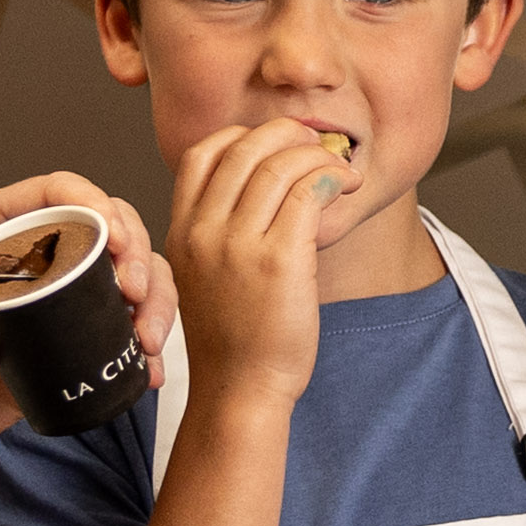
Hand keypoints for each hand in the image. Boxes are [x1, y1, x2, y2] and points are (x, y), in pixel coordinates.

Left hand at [0, 169, 157, 471]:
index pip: (50, 194)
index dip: (88, 200)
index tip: (109, 230)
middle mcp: (40, 255)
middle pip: (108, 227)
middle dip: (135, 252)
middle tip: (133, 290)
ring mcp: (67, 297)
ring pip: (132, 276)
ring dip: (154, 300)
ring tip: (147, 338)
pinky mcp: (82, 340)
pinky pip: (129, 330)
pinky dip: (148, 348)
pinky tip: (149, 369)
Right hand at [162, 119, 345, 409]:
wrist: (239, 391)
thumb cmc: (233, 340)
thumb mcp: (206, 277)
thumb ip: (220, 233)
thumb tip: (265, 188)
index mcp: (181, 232)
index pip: (203, 153)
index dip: (243, 135)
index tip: (276, 144)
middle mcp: (203, 232)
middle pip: (245, 149)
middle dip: (288, 134)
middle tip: (317, 145)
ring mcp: (238, 246)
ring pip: (280, 166)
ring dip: (318, 156)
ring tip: (341, 170)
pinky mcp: (278, 261)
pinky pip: (307, 193)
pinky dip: (330, 177)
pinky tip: (344, 186)